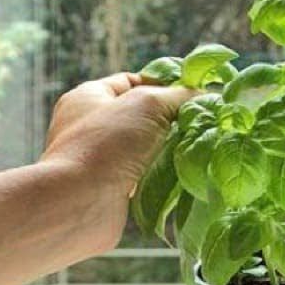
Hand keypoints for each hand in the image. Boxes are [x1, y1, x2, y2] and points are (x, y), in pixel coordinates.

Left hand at [40, 72, 194, 245]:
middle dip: (171, 119)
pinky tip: (183, 174)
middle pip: (141, 116)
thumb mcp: (148, 104)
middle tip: (200, 122)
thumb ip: (179, 96)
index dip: (163, 84)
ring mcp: (99, 159)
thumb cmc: (105, 145)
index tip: (193, 94)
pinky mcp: (111, 189)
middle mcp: (90, 126)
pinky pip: (144, 176)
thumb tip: (205, 96)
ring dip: (169, 150)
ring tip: (196, 148)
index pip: (132, 81)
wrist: (79, 204)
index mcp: (88, 97)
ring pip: (145, 148)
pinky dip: (162, 175)